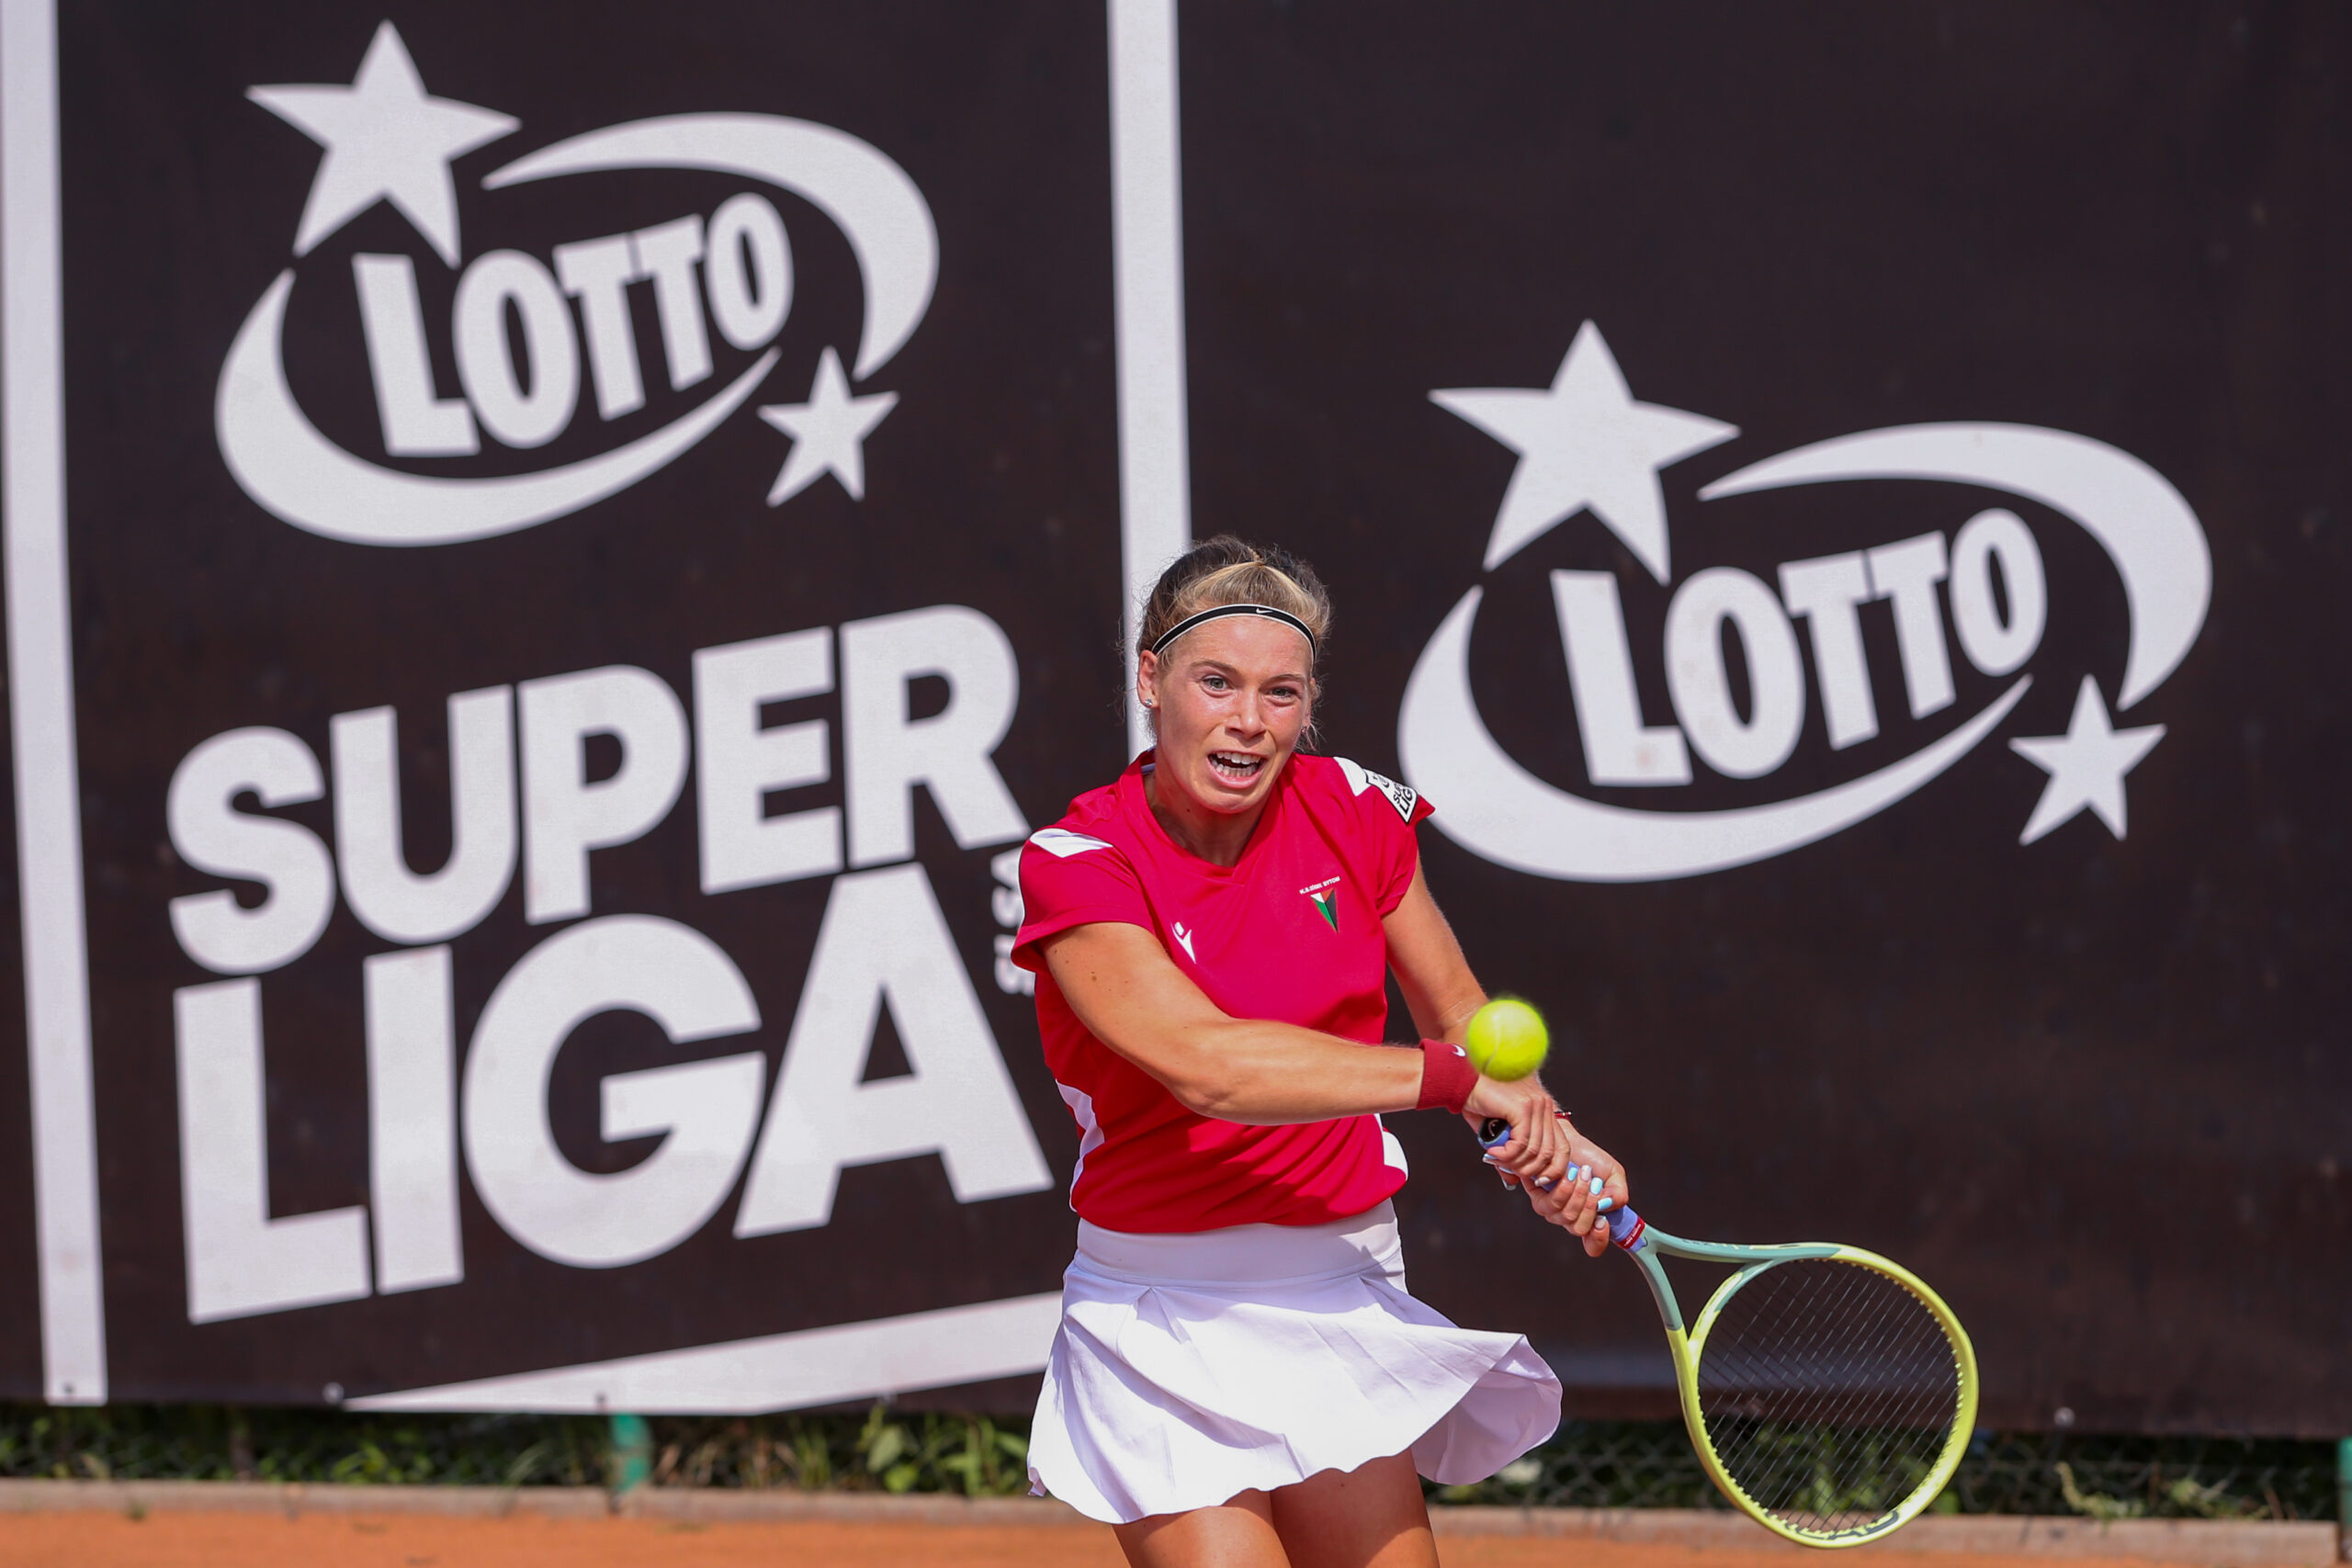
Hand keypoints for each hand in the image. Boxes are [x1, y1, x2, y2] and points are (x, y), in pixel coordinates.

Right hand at [1461, 1074, 1568, 1204]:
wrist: (1462, 1078)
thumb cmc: (1478, 1102)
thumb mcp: (1497, 1132)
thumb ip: (1509, 1154)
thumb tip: (1512, 1180)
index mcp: (1545, 1110)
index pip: (1562, 1147)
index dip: (1552, 1170)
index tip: (1534, 1181)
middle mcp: (1545, 1106)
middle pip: (1550, 1153)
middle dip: (1530, 1170)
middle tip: (1509, 1171)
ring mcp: (1536, 1105)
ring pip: (1535, 1151)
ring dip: (1515, 1163)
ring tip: (1497, 1160)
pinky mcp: (1523, 1108)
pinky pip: (1521, 1144)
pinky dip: (1507, 1155)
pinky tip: (1493, 1153)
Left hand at [1557, 1126, 1629, 1257]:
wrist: (1569, 1140)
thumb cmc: (1591, 1159)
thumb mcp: (1614, 1174)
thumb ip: (1619, 1193)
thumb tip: (1607, 1206)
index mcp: (1590, 1218)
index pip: (1593, 1245)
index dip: (1598, 1239)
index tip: (1603, 1222)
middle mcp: (1570, 1219)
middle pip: (1580, 1228)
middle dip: (1590, 1205)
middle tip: (1593, 1183)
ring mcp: (1553, 1211)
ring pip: (1566, 1217)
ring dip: (1578, 1193)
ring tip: (1583, 1173)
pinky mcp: (1538, 1198)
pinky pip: (1551, 1204)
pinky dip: (1564, 1189)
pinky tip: (1570, 1174)